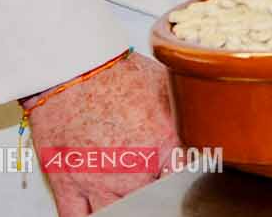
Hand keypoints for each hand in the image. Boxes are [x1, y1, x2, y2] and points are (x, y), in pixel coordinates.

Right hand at [26, 51, 178, 215]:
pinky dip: (91, 216)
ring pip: (119, 212)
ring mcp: (99, 182)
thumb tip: (203, 122)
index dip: (188, 178)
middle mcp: (134, 169)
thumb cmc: (117, 74)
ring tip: (128, 189)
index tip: (182, 174)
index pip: (189, 179)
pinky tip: (100, 207)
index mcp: (166, 144)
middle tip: (150, 176)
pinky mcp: (68, 185)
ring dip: (126, 204)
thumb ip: (185, 114)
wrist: (72, 70)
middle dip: (154, 188)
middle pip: (154, 198)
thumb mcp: (167, 87)